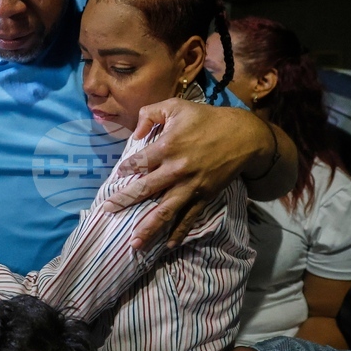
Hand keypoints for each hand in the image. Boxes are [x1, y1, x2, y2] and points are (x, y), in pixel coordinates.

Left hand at [103, 100, 292, 248]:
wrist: (243, 136)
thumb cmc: (206, 119)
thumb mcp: (176, 106)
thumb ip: (151, 113)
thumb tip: (136, 132)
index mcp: (168, 146)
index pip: (139, 162)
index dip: (126, 168)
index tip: (119, 174)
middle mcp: (177, 170)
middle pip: (146, 189)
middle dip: (125, 201)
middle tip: (108, 210)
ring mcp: (191, 186)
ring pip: (166, 210)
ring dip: (149, 228)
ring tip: (134, 243)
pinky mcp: (204, 196)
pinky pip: (189, 217)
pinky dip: (179, 232)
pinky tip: (168, 245)